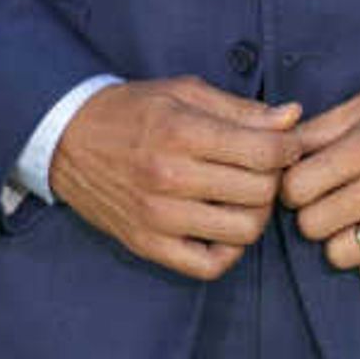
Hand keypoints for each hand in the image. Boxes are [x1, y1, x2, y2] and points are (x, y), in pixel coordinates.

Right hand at [50, 77, 305, 280]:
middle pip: (259, 192)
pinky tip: (225, 227)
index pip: (264, 153)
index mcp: (181, 132)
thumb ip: (241, 109)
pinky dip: (229, 251)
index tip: (286, 146)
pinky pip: (209, 265)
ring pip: (243, 231)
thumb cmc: (131, 111)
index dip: (289, 149)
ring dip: (257, 214)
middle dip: (275, 179)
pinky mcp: (147, 244)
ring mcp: (158, 217)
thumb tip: (292, 117)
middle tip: (265, 170)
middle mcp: (170, 178)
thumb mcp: (184, 93)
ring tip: (246, 197)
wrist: (67, 138)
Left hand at [280, 76, 359, 296]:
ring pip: (342, 256)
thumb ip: (321, 128)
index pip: (295, 189)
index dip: (294, 188)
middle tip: (333, 203)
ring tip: (358, 223)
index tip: (308, 184)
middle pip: (313, 226)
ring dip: (342, 243)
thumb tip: (279, 149)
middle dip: (314, 215)